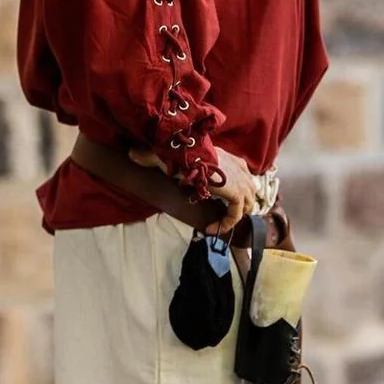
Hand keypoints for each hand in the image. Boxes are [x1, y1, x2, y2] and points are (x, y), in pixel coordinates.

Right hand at [127, 144, 257, 239]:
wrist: (189, 156)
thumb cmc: (180, 154)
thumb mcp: (169, 156)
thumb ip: (153, 157)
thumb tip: (132, 154)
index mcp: (228, 159)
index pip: (242, 172)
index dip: (235, 189)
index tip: (221, 203)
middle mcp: (239, 170)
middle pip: (251, 189)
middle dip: (242, 203)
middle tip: (226, 214)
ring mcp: (241, 182)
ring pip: (248, 203)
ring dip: (236, 214)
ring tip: (219, 223)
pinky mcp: (237, 195)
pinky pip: (236, 215)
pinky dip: (225, 224)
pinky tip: (209, 230)